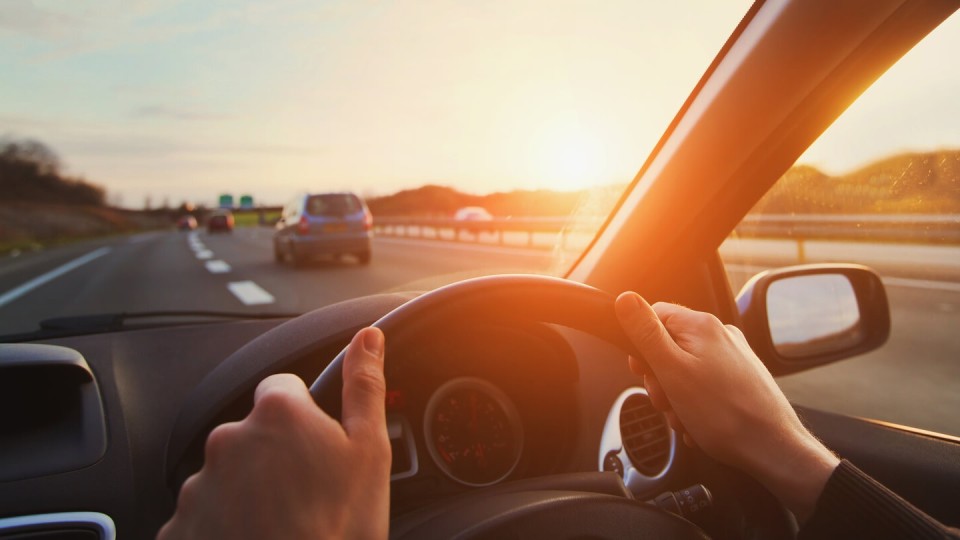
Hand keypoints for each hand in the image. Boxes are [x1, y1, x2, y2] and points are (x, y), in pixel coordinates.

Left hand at [157, 327, 390, 539]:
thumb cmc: (338, 529)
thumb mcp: (370, 452)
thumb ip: (364, 387)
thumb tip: (367, 339)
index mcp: (276, 414)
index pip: (284, 388)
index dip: (306, 416)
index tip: (318, 448)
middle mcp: (228, 440)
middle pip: (254, 434)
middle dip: (275, 456)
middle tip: (306, 495)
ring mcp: (199, 486)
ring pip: (229, 476)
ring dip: (249, 492)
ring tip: (281, 525)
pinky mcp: (180, 527)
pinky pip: (203, 516)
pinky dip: (224, 526)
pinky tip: (255, 539)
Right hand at [614, 292, 838, 521]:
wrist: (772, 448)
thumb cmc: (725, 414)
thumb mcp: (672, 371)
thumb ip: (646, 333)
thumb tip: (626, 299)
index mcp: (701, 325)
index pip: (654, 315)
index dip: (641, 345)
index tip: (643, 371)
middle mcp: (721, 335)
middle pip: (669, 345)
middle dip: (660, 377)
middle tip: (667, 401)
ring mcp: (734, 357)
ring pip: (685, 369)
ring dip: (676, 396)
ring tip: (686, 417)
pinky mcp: (742, 378)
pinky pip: (704, 384)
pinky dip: (695, 403)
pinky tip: (699, 422)